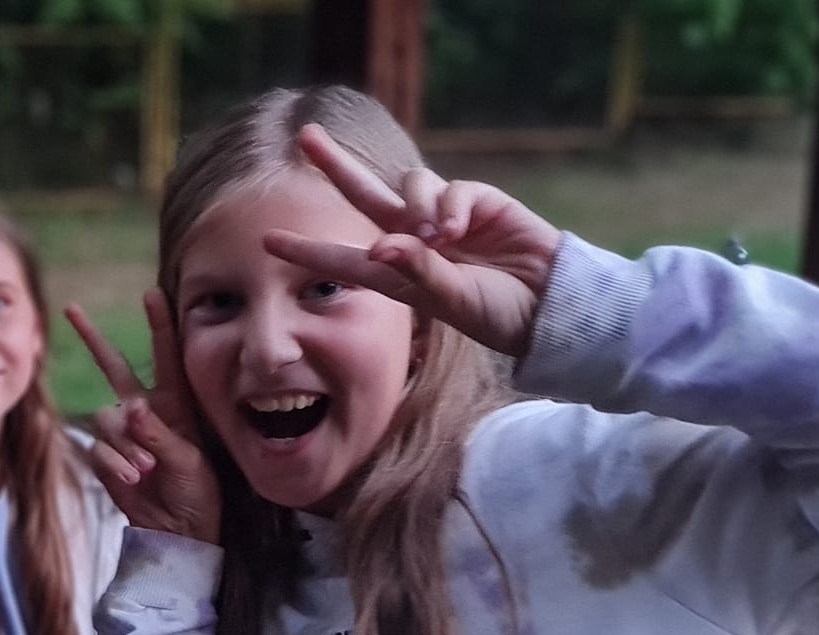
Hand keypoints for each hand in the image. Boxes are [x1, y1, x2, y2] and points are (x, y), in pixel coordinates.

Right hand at [65, 293, 220, 543]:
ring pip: (107, 418)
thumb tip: (131, 407)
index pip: (166, 358)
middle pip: (113, 367)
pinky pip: (100, 449)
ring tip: (146, 469)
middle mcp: (145, 413)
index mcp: (175, 406)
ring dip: (125, 443)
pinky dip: (116, 463)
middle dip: (93, 338)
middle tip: (72, 309)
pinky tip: (133, 478)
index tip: (152, 293)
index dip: (159, 326)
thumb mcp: (190, 462)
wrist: (179, 532)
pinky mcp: (106, 458)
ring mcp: (123, 435)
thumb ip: (159, 434)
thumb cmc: (198, 493)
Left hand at [262, 123, 563, 357]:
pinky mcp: (475, 200)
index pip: (342, 259)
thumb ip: (417, 273)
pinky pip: (449, 188)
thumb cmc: (499, 314)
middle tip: (304, 136)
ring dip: (416, 206)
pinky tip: (458, 229)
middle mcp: (413, 241)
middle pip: (364, 194)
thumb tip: (380, 245)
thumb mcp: (452, 303)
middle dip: (335, 164)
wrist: (551, 306)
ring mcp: (444, 218)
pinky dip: (448, 206)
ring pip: (408, 186)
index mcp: (398, 275)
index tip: (267, 240)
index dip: (306, 249)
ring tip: (439, 239)